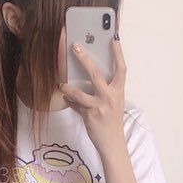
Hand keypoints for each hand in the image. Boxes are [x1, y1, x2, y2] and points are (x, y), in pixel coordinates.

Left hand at [59, 35, 126, 156]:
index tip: (114, 39)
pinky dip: (70, 101)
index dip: (118, 54)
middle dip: (84, 58)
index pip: (121, 69)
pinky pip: (76, 105)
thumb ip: (107, 89)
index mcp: (118, 91)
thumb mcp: (114, 102)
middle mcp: (110, 97)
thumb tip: (91, 73)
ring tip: (61, 84)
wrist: (112, 142)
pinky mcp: (89, 116)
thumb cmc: (112, 120)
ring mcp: (99, 107)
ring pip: (79, 93)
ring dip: (67, 87)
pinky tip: (66, 98)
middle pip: (96, 74)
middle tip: (75, 46)